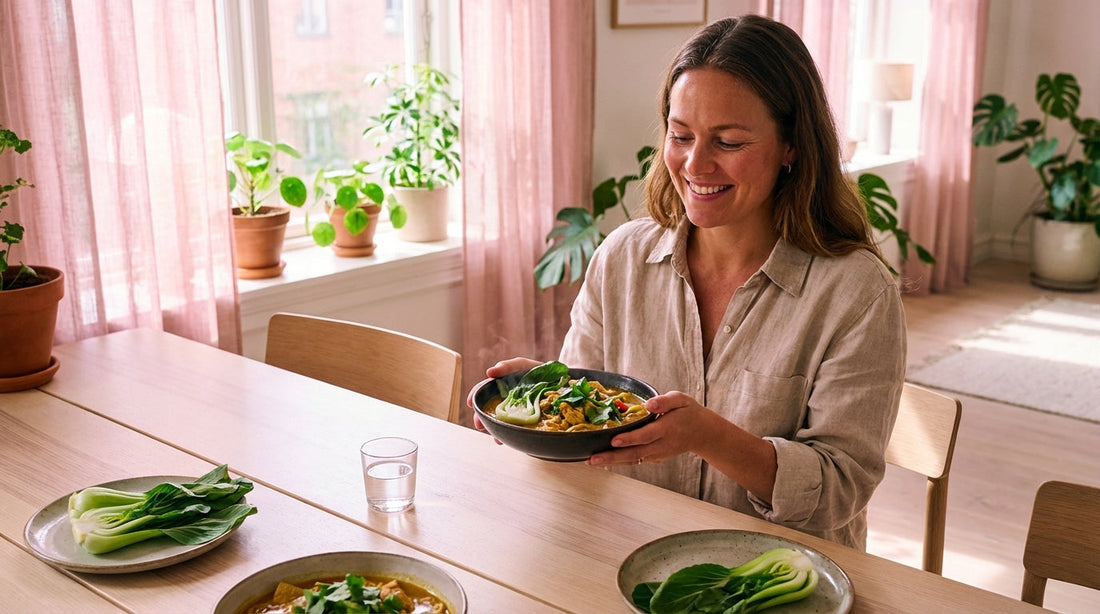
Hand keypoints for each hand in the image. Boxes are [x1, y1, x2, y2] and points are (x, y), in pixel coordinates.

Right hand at [467, 357, 541, 436]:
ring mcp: (516, 412)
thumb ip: (508, 366)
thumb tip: (489, 372)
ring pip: (500, 422)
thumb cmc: (539, 371)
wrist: (561, 382)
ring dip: (495, 430)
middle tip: (480, 425)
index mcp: (502, 386)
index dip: (476, 396)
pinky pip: (515, 430)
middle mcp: (506, 400)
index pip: (484, 390)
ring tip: (495, 437)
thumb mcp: (523, 365)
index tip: (470, 403)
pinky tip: (505, 440)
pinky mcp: (526, 421)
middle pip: (489, 409)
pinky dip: (509, 435)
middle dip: (482, 418)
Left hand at [587, 391, 716, 465]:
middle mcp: (661, 444)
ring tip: (591, 461)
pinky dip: (619, 461)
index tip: (614, 440)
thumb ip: (665, 401)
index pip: (646, 435)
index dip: (630, 439)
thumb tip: (649, 404)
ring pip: (632, 460)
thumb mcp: (681, 400)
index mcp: (667, 428)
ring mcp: (657, 454)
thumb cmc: (688, 412)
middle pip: (634, 453)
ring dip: (611, 462)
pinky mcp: (653, 458)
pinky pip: (635, 460)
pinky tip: (603, 460)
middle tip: (592, 459)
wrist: (701, 433)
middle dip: (612, 457)